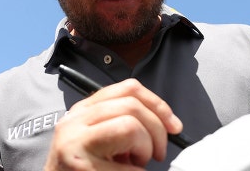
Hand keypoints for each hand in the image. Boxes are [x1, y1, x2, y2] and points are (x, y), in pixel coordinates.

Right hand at [44, 79, 182, 170]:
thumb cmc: (82, 170)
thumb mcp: (99, 139)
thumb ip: (120, 122)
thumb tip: (163, 122)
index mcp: (82, 110)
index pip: (128, 88)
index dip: (158, 104)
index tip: (173, 125)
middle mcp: (75, 121)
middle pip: (132, 105)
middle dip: (157, 130)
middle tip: (158, 154)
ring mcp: (75, 142)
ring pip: (130, 126)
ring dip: (146, 147)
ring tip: (137, 164)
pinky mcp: (81, 166)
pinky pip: (129, 164)